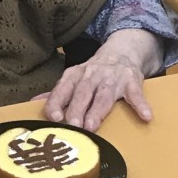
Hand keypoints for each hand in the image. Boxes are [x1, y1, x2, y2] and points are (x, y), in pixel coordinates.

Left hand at [32, 30, 161, 130]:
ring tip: (93, 126)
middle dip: (76, 108)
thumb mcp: (73, 78)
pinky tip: (145, 116)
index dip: (57, 101)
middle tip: (72, 125)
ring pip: (104, 95)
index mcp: (75, 75)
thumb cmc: (93, 73)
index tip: (53, 116)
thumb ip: (57, 93)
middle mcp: (92, 76)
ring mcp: (112, 78)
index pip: (62, 88)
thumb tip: (32, 103)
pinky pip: (136, 94)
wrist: (122, 51)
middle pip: (82, 93)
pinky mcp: (132, 82)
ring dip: (98, 110)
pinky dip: (141, 105)